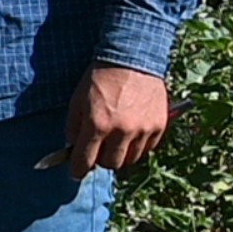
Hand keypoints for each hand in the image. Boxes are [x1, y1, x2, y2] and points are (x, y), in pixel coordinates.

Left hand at [65, 65, 169, 179]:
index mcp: (97, 124)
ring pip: (131, 159)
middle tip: (98, 150)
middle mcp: (121, 131)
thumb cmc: (100, 77)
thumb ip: (74, 126)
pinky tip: (131, 132)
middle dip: (101, 160)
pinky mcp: (159, 127)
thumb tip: (73, 146)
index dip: (78, 169)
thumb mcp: (77, 99)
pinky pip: (147, 148)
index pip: (85, 159)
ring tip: (115, 139)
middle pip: (111, 164)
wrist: (131, 59)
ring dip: (120, 154)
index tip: (76, 173)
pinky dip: (138, 145)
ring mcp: (143, 130)